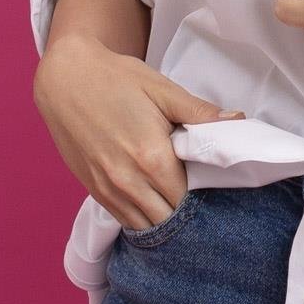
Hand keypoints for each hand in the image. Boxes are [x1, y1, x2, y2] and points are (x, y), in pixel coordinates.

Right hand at [33, 39, 245, 231]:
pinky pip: (123, 219)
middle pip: (168, 217)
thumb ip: (200, 112)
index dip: (204, 195)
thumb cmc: (116, 78)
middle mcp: (128, 180)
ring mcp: (107, 188)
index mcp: (152, 156)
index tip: (212, 186)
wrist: (65, 78)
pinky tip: (153, 205)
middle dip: (186, 212)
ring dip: (163, 219)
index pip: (189, 198)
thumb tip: (238, 120)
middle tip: (200, 197)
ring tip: (177, 202)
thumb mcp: (162, 89)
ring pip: (145, 225)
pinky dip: (141, 218)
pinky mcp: (92, 189)